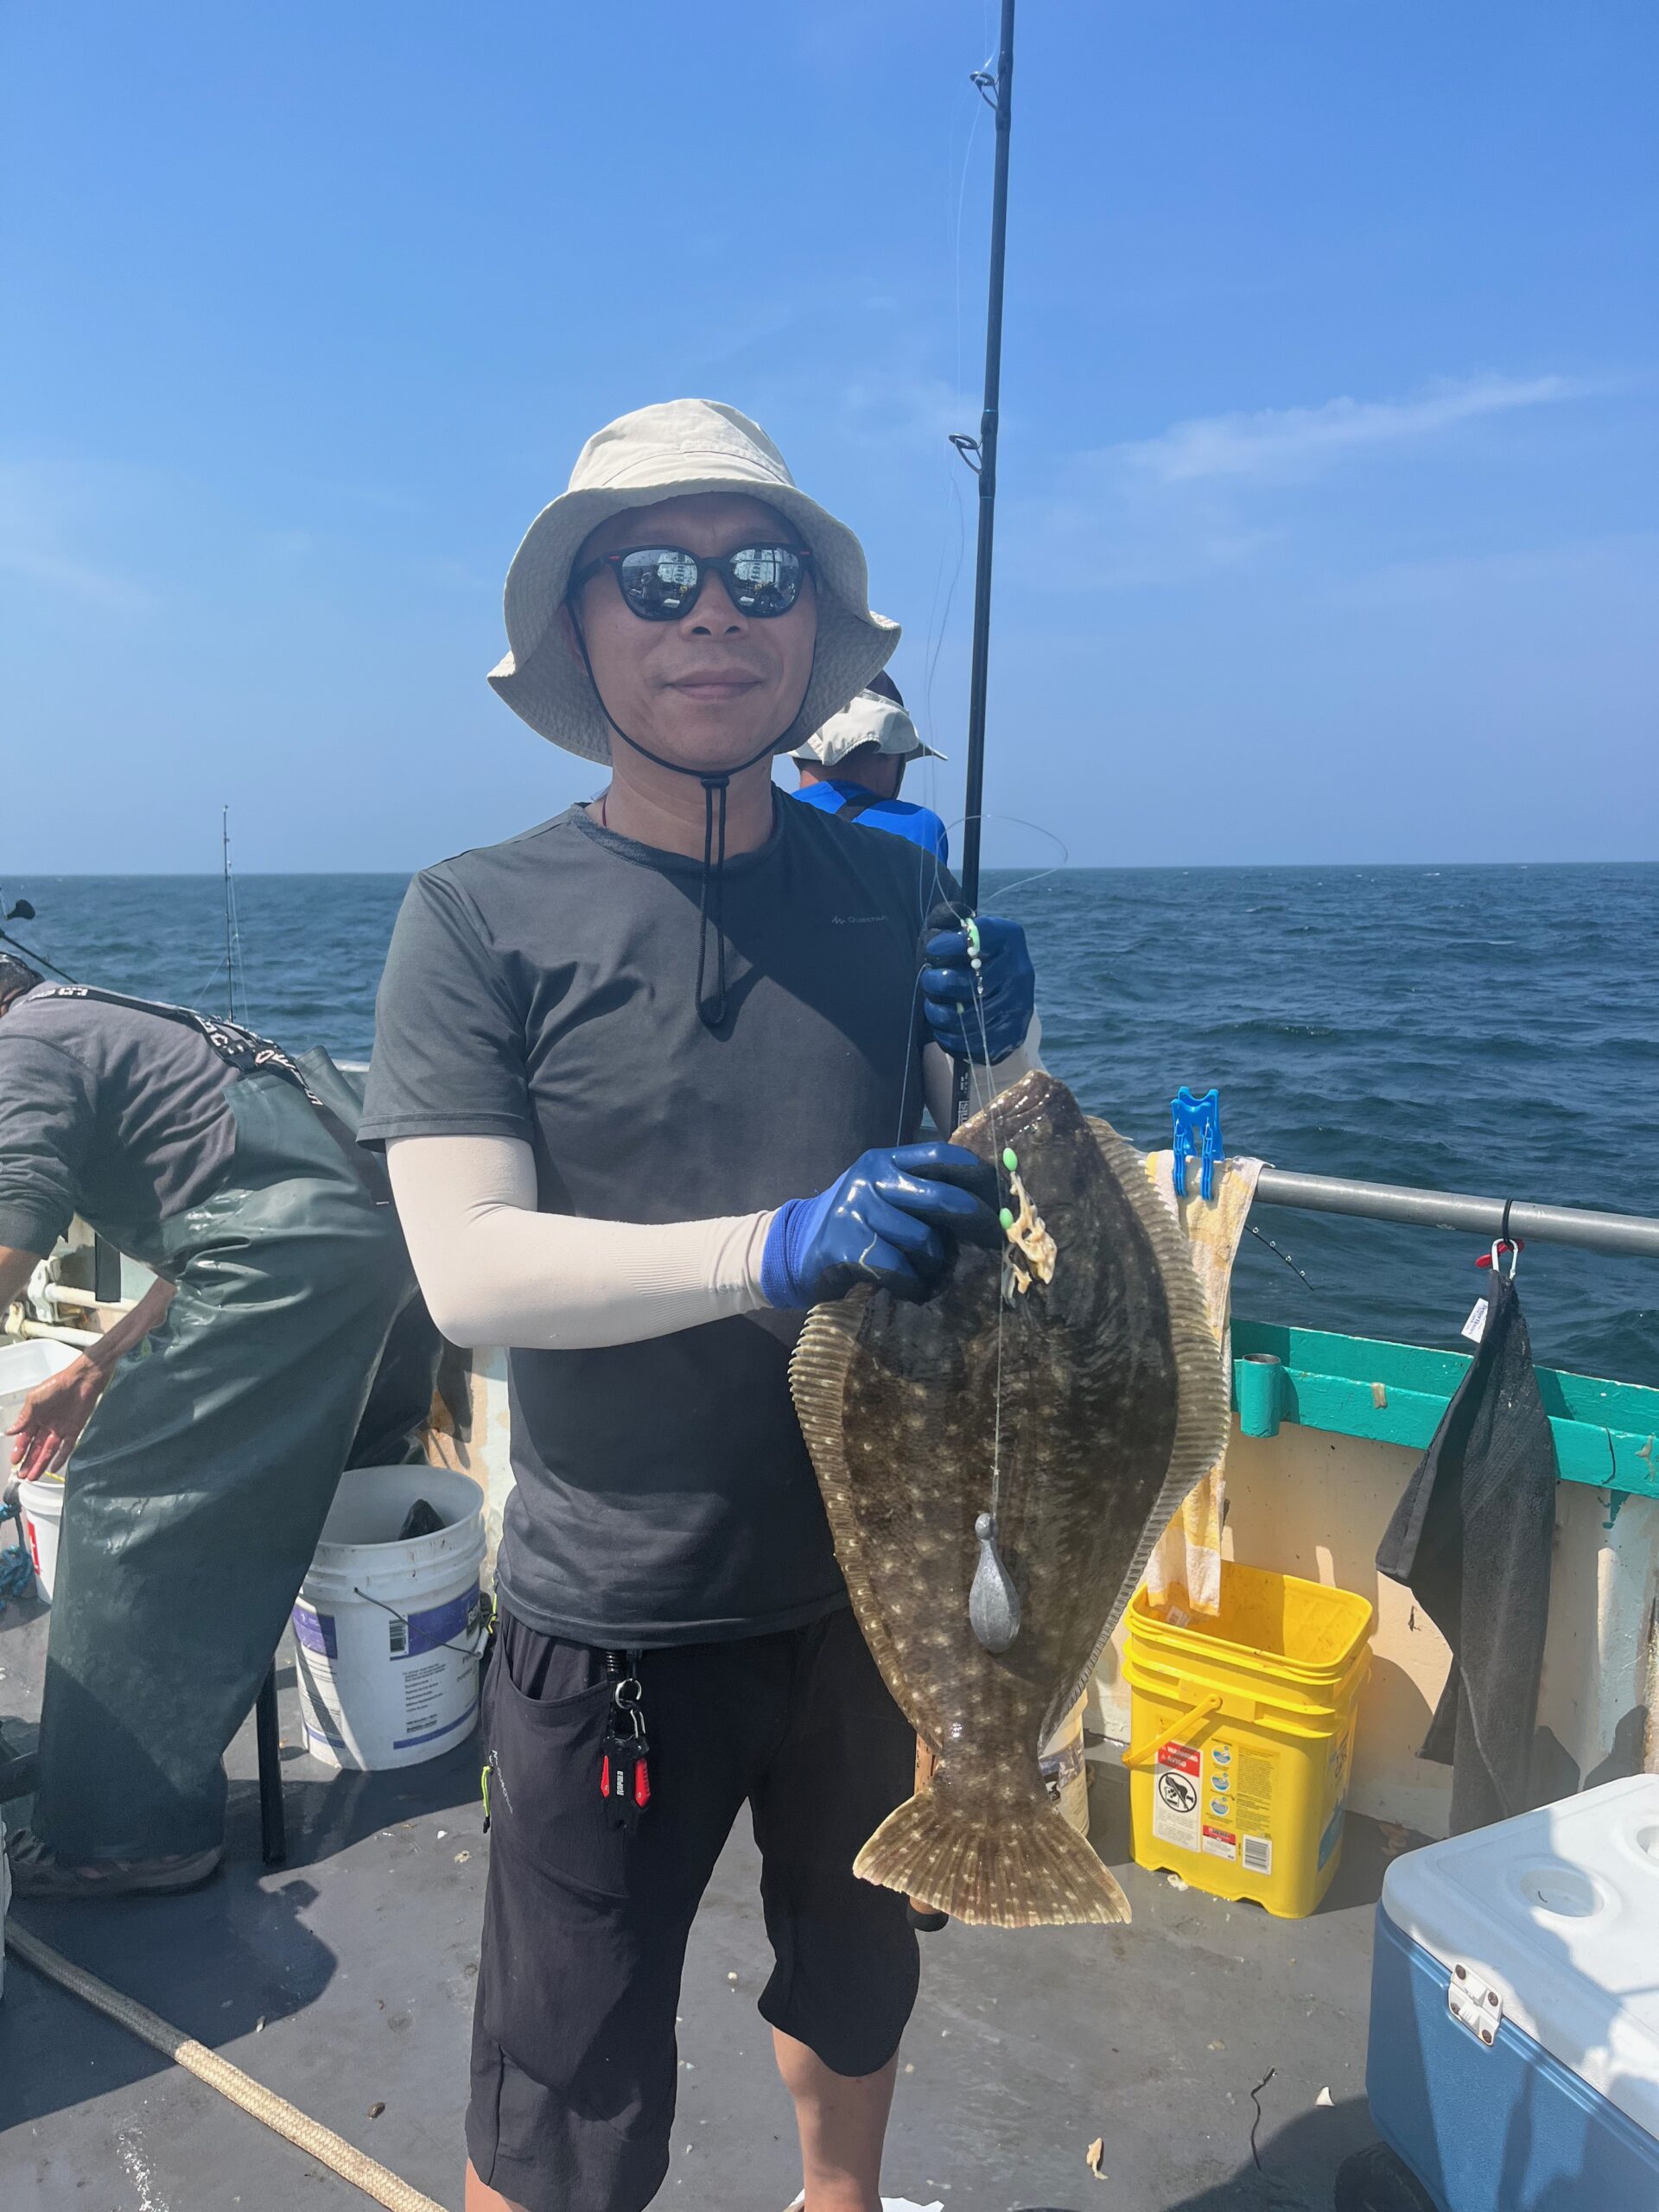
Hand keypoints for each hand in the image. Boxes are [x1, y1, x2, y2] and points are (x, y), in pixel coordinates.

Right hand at [7, 1357, 108, 1480]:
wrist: (81, 1380)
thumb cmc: (57, 1385)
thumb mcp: (34, 1400)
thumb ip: (24, 1418)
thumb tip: (10, 1432)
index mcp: (36, 1417)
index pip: (25, 1438)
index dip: (19, 1450)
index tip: (14, 1462)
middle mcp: (47, 1425)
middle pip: (36, 1447)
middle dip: (29, 1462)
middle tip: (22, 1475)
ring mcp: (61, 1428)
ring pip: (49, 1450)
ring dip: (41, 1463)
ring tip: (33, 1476)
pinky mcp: (74, 1430)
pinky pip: (67, 1447)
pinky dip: (61, 1457)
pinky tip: (53, 1467)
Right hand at [761, 1142, 1001, 1307]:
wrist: (793, 1250)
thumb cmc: (854, 1224)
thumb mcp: (882, 1195)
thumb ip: (920, 1191)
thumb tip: (986, 1204)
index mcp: (884, 1161)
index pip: (940, 1156)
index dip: (977, 1173)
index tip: (1002, 1192)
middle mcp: (871, 1180)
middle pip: (943, 1198)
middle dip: (978, 1221)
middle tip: (996, 1239)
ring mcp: (857, 1211)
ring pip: (924, 1240)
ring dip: (936, 1265)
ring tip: (930, 1273)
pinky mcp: (846, 1246)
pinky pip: (900, 1269)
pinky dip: (912, 1285)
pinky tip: (910, 1289)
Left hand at [921, 915, 1034, 1063]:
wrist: (1003, 990)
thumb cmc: (972, 956)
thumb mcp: (961, 932)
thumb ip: (946, 922)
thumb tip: (938, 927)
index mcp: (1009, 937)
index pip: (980, 937)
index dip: (951, 945)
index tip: (932, 950)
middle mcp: (1020, 969)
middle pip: (971, 982)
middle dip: (938, 983)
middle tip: (929, 981)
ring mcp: (1020, 1003)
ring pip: (969, 1016)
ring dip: (940, 1013)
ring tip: (932, 1006)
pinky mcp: (1014, 1032)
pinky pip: (974, 1042)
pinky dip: (950, 1037)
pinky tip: (942, 1027)